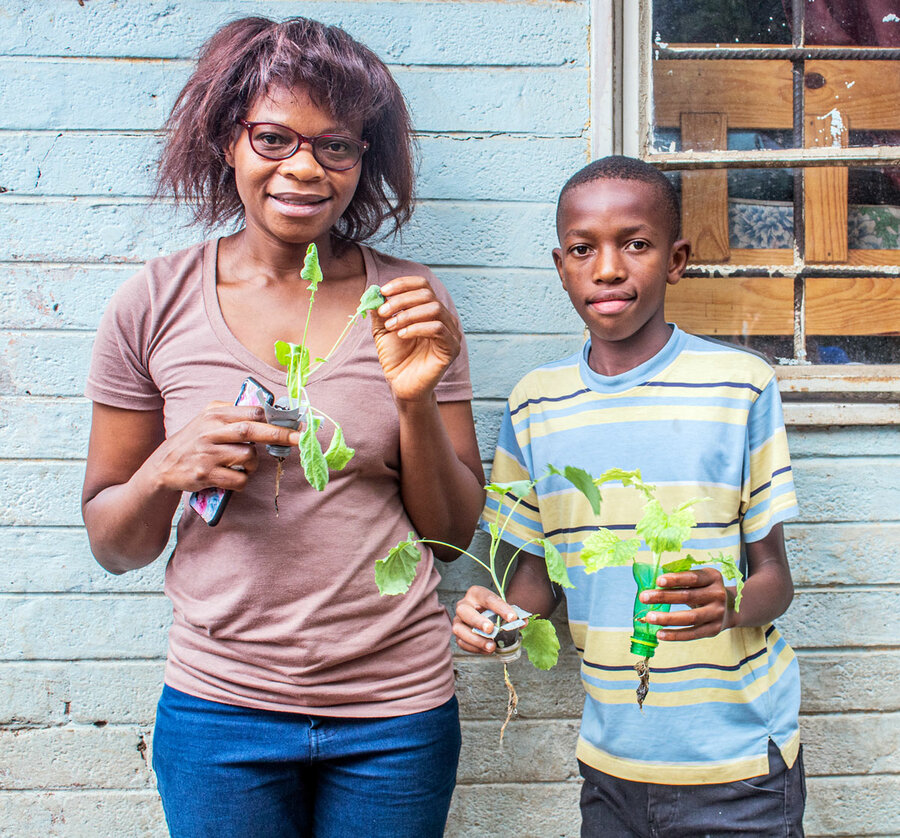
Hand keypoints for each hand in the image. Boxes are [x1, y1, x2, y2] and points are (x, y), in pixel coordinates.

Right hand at [147, 402, 300, 492]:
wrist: (164, 466)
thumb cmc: (195, 440)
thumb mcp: (208, 419)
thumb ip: (234, 413)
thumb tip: (270, 412)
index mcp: (215, 414)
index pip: (251, 411)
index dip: (275, 417)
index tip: (294, 422)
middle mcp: (210, 431)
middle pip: (251, 430)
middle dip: (278, 434)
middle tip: (298, 438)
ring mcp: (207, 453)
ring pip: (248, 457)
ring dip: (253, 464)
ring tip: (241, 465)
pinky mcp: (206, 474)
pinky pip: (239, 480)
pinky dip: (243, 481)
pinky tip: (232, 477)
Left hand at [370, 275, 461, 402]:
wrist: (401, 385)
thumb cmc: (396, 358)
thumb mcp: (383, 329)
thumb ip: (380, 311)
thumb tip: (374, 292)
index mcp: (429, 310)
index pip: (422, 285)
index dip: (403, 284)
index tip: (383, 292)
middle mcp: (444, 318)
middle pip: (427, 294)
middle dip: (401, 300)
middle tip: (383, 312)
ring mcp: (451, 332)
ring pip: (434, 309)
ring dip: (408, 314)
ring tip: (391, 326)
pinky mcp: (452, 348)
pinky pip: (438, 328)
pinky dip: (417, 328)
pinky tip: (402, 335)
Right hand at [453, 586, 520, 653]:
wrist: (485, 616)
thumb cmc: (494, 611)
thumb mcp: (503, 609)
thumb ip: (513, 614)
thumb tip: (523, 622)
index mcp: (476, 594)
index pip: (487, 598)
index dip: (500, 608)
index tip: (512, 617)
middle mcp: (463, 605)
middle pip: (464, 611)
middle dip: (477, 621)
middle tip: (491, 629)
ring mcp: (458, 620)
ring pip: (459, 629)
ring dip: (475, 639)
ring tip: (491, 646)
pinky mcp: (458, 635)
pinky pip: (462, 643)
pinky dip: (474, 648)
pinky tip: (487, 650)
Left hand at [638, 567, 733, 640]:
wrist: (731, 608)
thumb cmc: (704, 590)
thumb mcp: (699, 580)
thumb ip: (681, 581)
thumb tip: (653, 586)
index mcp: (712, 577)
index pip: (693, 578)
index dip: (676, 579)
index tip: (658, 581)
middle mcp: (718, 594)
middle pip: (688, 596)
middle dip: (664, 597)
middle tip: (644, 597)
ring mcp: (717, 613)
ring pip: (690, 617)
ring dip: (667, 618)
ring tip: (649, 617)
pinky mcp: (714, 629)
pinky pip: (692, 633)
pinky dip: (675, 635)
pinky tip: (660, 634)